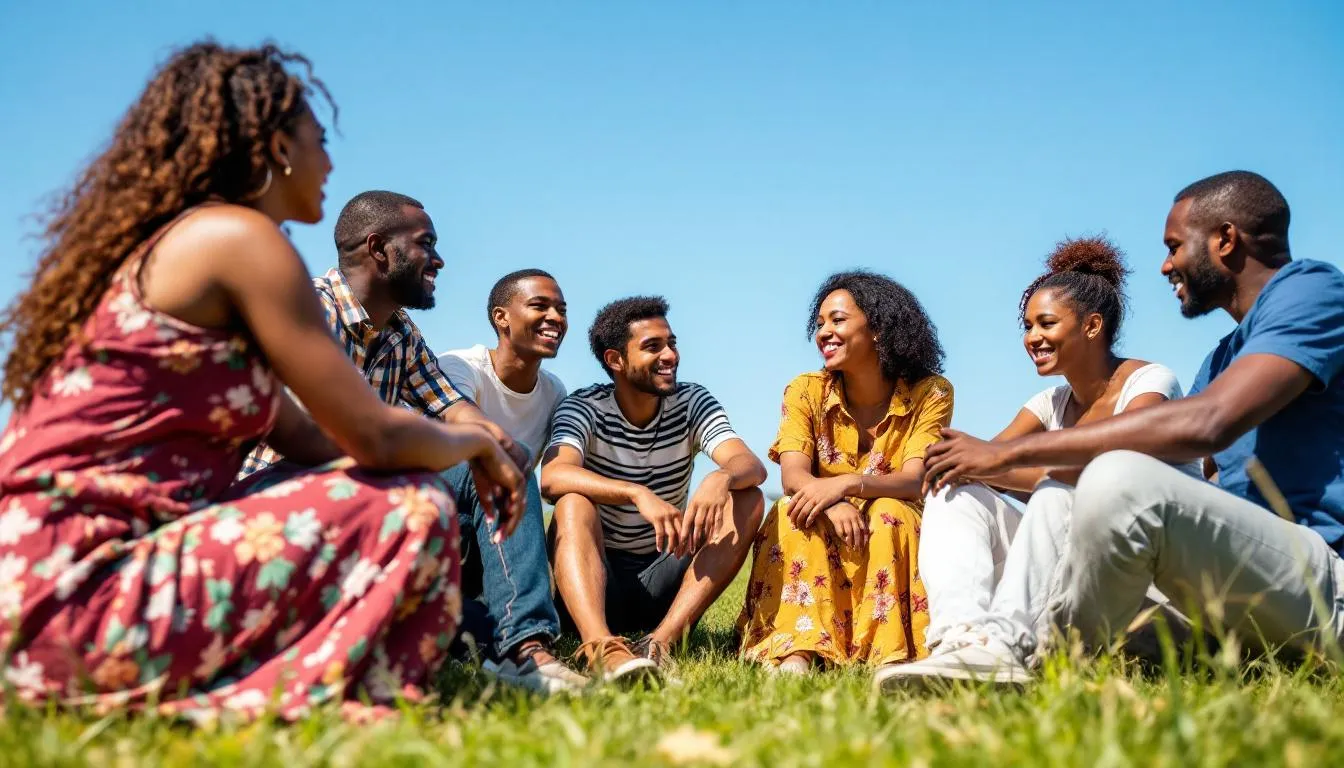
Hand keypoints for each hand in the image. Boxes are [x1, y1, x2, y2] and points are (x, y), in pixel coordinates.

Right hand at [465, 426, 525, 541]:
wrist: (481, 449)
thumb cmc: (481, 466)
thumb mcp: (484, 489)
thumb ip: (488, 503)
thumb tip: (490, 520)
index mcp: (509, 487)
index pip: (510, 509)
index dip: (504, 523)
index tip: (496, 535)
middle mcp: (517, 487)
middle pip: (515, 512)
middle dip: (507, 527)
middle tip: (498, 541)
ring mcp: (519, 484)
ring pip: (518, 510)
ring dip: (510, 525)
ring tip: (501, 537)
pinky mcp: (517, 482)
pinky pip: (516, 504)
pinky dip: (512, 516)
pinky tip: (505, 526)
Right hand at [633, 488, 684, 554]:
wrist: (644, 496)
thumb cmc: (656, 506)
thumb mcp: (668, 512)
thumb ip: (674, 521)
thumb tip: (679, 536)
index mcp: (679, 514)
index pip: (687, 530)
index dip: (688, 542)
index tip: (688, 552)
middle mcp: (675, 515)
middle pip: (681, 533)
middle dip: (681, 547)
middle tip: (679, 556)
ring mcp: (666, 517)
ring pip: (672, 535)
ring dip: (671, 546)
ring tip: (670, 553)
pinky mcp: (657, 518)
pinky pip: (660, 534)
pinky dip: (660, 543)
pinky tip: (659, 549)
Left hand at [681, 470, 729, 556]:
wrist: (718, 479)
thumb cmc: (704, 491)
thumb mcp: (695, 499)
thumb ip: (691, 511)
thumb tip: (685, 525)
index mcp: (693, 504)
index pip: (686, 520)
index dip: (683, 532)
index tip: (679, 543)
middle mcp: (701, 505)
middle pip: (696, 524)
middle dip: (693, 538)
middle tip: (689, 550)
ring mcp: (711, 506)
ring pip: (707, 524)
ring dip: (704, 536)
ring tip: (700, 547)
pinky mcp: (720, 506)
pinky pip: (718, 520)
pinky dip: (716, 529)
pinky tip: (715, 538)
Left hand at [787, 475, 856, 529]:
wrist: (840, 484)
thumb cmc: (828, 486)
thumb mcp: (814, 486)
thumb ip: (807, 492)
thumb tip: (800, 499)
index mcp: (805, 489)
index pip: (793, 499)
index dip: (789, 508)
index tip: (787, 515)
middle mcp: (808, 493)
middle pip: (797, 507)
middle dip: (793, 517)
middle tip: (792, 523)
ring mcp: (815, 498)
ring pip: (803, 511)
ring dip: (800, 520)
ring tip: (799, 526)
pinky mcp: (822, 503)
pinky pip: (813, 513)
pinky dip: (809, 520)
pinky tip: (807, 525)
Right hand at [823, 501, 868, 549]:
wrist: (834, 502)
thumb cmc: (846, 508)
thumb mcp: (856, 512)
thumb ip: (862, 521)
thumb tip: (872, 531)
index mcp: (858, 515)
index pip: (863, 528)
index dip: (864, 537)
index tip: (864, 545)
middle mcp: (852, 517)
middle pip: (857, 532)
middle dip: (858, 542)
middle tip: (858, 549)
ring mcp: (844, 519)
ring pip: (849, 532)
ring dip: (850, 541)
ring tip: (851, 547)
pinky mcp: (836, 520)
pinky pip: (840, 531)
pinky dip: (842, 537)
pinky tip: (844, 541)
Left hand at [923, 429, 1012, 494]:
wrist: (1003, 455)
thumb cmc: (986, 450)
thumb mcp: (968, 438)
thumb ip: (954, 435)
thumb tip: (940, 431)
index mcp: (955, 440)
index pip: (933, 448)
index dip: (926, 458)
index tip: (925, 469)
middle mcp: (955, 446)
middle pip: (931, 458)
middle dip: (924, 470)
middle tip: (923, 481)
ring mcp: (960, 457)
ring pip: (937, 467)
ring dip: (929, 479)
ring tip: (928, 489)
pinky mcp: (965, 467)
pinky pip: (948, 476)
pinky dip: (941, 483)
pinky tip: (939, 489)